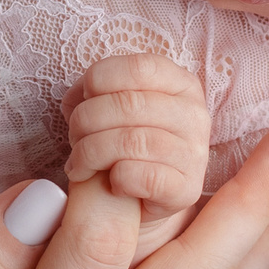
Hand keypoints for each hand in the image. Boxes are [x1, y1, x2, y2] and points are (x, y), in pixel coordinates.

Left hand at [63, 53, 212, 256]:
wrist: (141, 200)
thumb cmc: (123, 147)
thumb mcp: (111, 109)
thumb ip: (94, 92)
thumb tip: (77, 98)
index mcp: (180, 84)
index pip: (138, 68)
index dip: (98, 80)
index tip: (81, 100)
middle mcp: (194, 114)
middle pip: (128, 104)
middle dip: (85, 121)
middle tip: (74, 138)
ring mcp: (195, 153)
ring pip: (131, 141)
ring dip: (91, 152)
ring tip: (80, 163)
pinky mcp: (187, 189)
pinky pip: (142, 177)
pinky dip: (115, 180)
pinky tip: (110, 183)